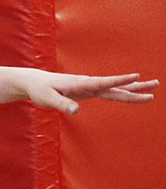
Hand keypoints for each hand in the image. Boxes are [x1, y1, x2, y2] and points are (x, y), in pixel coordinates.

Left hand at [19, 70, 156, 114]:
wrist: (36, 83)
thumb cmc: (41, 90)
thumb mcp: (48, 99)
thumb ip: (62, 104)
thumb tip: (76, 111)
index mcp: (81, 84)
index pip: (104, 83)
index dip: (119, 81)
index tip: (136, 77)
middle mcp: (90, 84)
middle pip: (117, 87)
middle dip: (136, 87)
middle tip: (156, 85)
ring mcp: (91, 87)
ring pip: (116, 89)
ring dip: (134, 88)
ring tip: (154, 86)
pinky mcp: (90, 91)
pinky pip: (110, 92)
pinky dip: (123, 92)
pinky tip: (133, 92)